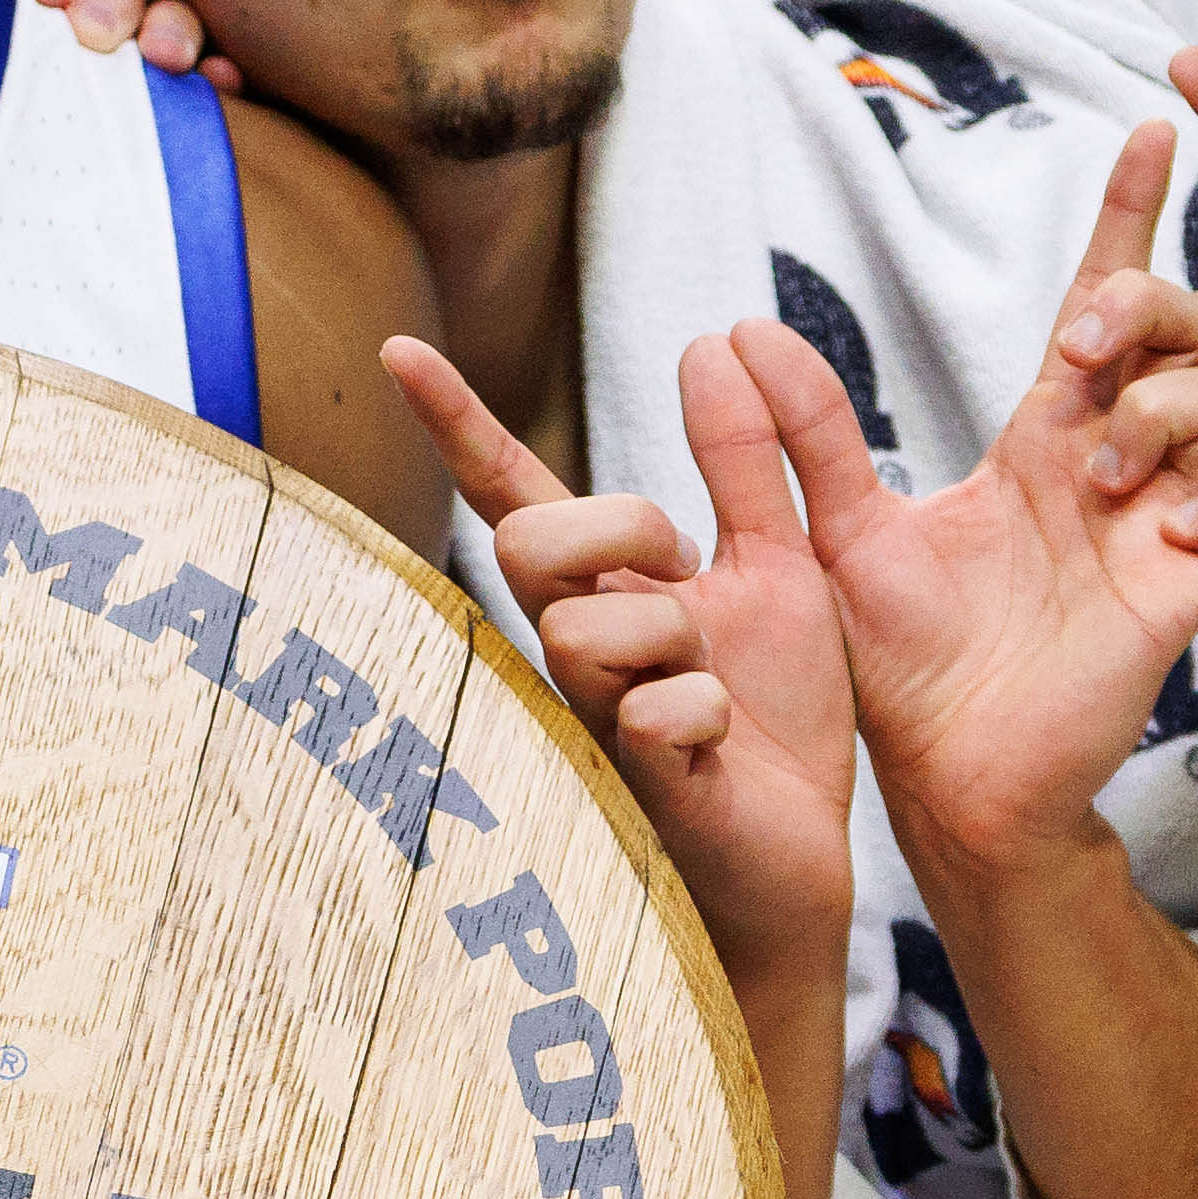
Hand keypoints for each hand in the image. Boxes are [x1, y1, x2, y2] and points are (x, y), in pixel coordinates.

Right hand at [384, 329, 857, 1008]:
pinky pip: (656, 709)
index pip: (509, 489)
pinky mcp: (623, 782)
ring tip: (710, 688)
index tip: (398, 346)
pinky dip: (706, 715)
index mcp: (603, 590)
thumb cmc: (774, 721)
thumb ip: (745, 465)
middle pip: (527, 541)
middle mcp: (572, 644)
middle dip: (619, 528)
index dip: (455, 418)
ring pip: (582, 626)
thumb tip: (712, 342)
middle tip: (683, 570)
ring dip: (675, 640)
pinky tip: (717, 751)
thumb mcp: (778, 567)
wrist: (799, 856)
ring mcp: (586, 714)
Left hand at [785, 123, 1197, 879]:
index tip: (1155, 123)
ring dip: (1189, 421)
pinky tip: (1185, 533)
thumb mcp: (835, 538)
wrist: (951, 775)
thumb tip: (728, 335)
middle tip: (1090, 355)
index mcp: (1042, 436)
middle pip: (1182, 338)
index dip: (1126, 217)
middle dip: (1152, 318)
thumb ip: (796, 441)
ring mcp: (1166, 524)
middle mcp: (1117, 467)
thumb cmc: (896, 657)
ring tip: (1117, 486)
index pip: (1100, 305)